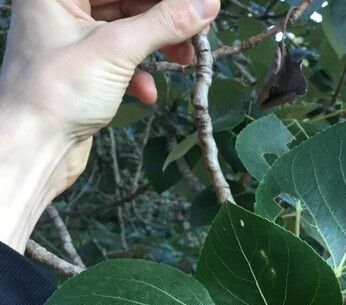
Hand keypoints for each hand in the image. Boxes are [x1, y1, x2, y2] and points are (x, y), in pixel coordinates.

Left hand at [0, 0, 218, 252]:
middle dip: (163, 19)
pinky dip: (138, 72)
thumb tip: (208, 4)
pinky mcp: (84, 70)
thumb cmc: (60, 92)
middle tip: (195, 35)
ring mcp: (73, 40)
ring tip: (183, 61)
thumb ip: (165, 23)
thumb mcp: (118, 50)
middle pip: (126, 1)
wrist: (36, 147)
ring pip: (127, 29)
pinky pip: (119, 58)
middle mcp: (62, 7)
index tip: (197, 5)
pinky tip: (146, 93)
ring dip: (157, 46)